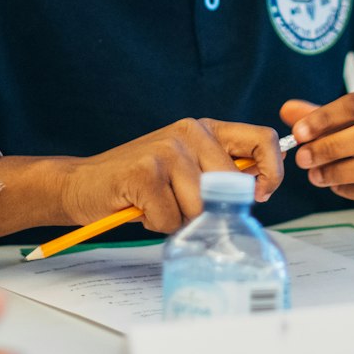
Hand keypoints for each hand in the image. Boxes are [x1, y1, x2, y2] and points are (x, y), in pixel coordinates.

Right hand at [56, 119, 285, 232]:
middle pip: (230, 186)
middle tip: (180, 207)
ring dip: (179, 219)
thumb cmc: (139, 184)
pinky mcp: (146, 171)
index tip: (260, 195)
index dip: (271, 172)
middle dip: (209, 210)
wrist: (82, 184)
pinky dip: (157, 223)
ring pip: (201, 206)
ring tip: (156, 205)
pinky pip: (172, 218)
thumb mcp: (187, 170)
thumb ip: (220, 173)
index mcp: (206, 129)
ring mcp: (167, 149)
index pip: (263, 140)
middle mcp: (190, 132)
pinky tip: (140, 208)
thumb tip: (257, 193)